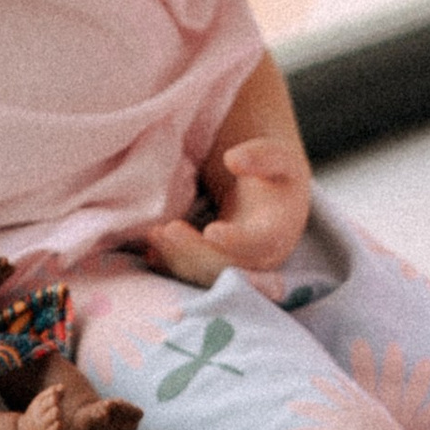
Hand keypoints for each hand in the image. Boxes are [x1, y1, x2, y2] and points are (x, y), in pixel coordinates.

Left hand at [137, 138, 312, 289]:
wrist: (273, 200)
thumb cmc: (273, 175)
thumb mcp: (277, 158)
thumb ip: (261, 156)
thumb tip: (233, 159)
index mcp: (277, 231)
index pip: (259, 243)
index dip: (236, 241)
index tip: (212, 231)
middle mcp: (259, 258)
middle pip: (226, 263)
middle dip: (195, 250)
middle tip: (168, 229)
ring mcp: (237, 267)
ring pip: (206, 273)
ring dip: (178, 258)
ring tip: (154, 235)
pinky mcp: (217, 269)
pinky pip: (193, 274)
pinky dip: (170, 265)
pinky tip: (151, 253)